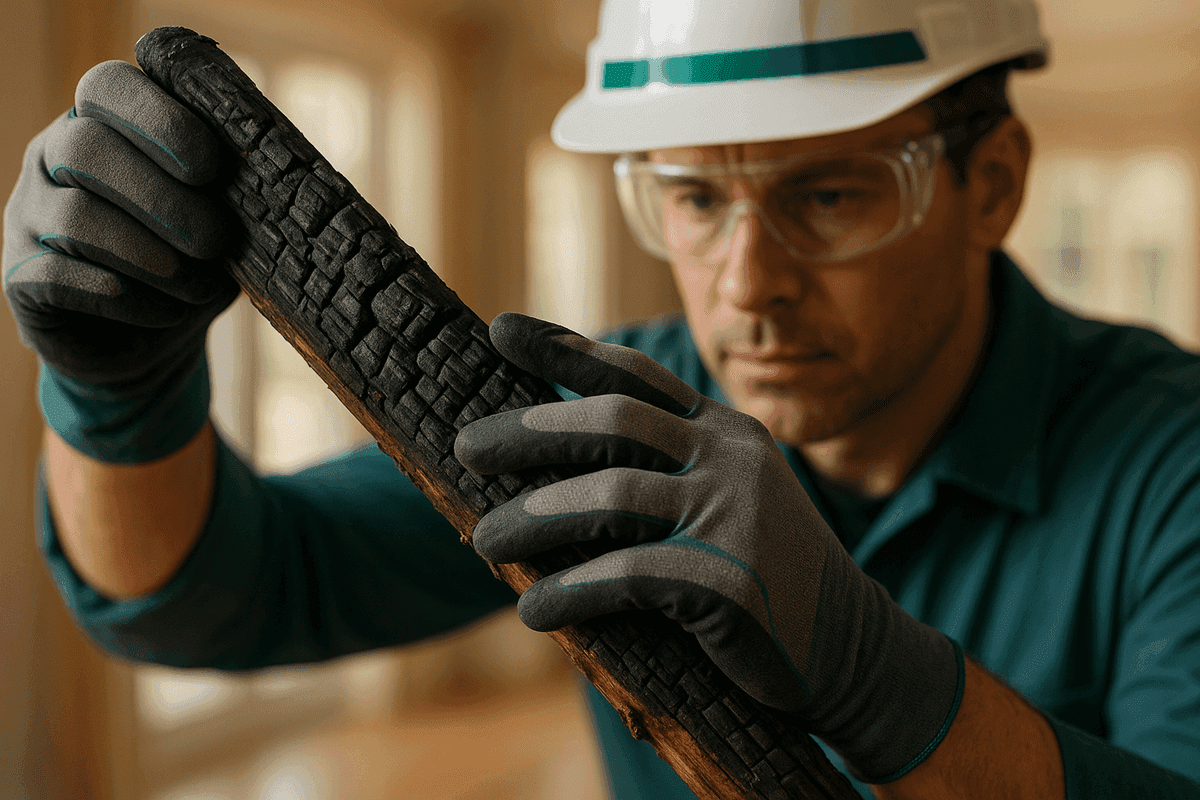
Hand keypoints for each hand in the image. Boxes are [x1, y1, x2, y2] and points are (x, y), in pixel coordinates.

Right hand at [3, 59, 235, 392]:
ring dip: (153, 258)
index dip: (159, 119)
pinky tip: (168, 311)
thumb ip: (235, 189)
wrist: (152, 342)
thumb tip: (268, 180)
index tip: (210, 168)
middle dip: (163, 198)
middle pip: (86, 148)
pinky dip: (128, 298)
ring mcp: (27, 214)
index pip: (108, 86)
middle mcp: (52, 157)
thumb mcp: (225, 221)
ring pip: (75, 217)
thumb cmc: (195, 263)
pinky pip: (59, 276)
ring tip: (198, 287)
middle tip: (215, 240)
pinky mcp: (18, 277)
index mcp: (104, 122)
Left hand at [455, 313, 963, 782]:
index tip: (500, 331)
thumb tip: (558, 473)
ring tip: (484, 543)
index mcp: (723, 431)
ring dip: (534, 520)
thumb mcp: (728, 499)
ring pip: (609, 496)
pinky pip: (627, 577)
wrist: (853, 647)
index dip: (564, 350)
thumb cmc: (769, 574)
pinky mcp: (727, 579)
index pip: (634, 375)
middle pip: (611, 420)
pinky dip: (572, 593)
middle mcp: (728, 457)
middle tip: (469, 446)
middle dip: (530, 431)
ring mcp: (731, 513)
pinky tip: (536, 613)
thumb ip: (669, 471)